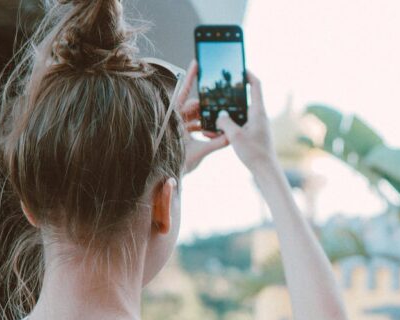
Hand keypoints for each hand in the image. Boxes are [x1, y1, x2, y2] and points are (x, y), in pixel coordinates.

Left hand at [176, 60, 229, 174]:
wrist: (168, 177)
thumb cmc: (177, 163)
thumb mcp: (199, 152)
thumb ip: (217, 143)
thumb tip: (231, 136)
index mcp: (174, 118)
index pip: (183, 93)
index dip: (191, 78)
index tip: (197, 63)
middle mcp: (176, 120)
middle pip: (194, 106)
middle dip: (208, 106)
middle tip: (222, 105)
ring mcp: (179, 127)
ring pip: (196, 117)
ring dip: (208, 119)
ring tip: (221, 121)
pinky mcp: (182, 134)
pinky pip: (196, 126)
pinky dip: (206, 128)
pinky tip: (215, 131)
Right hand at [215, 71, 277, 172]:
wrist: (265, 171)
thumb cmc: (254, 153)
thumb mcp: (235, 135)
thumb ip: (225, 122)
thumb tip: (219, 115)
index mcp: (258, 112)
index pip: (256, 86)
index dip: (248, 75)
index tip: (239, 68)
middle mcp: (259, 117)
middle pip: (246, 99)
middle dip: (232, 95)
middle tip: (219, 90)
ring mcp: (256, 126)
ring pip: (240, 114)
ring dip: (227, 113)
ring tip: (212, 113)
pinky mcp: (253, 135)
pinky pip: (239, 125)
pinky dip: (229, 125)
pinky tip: (215, 131)